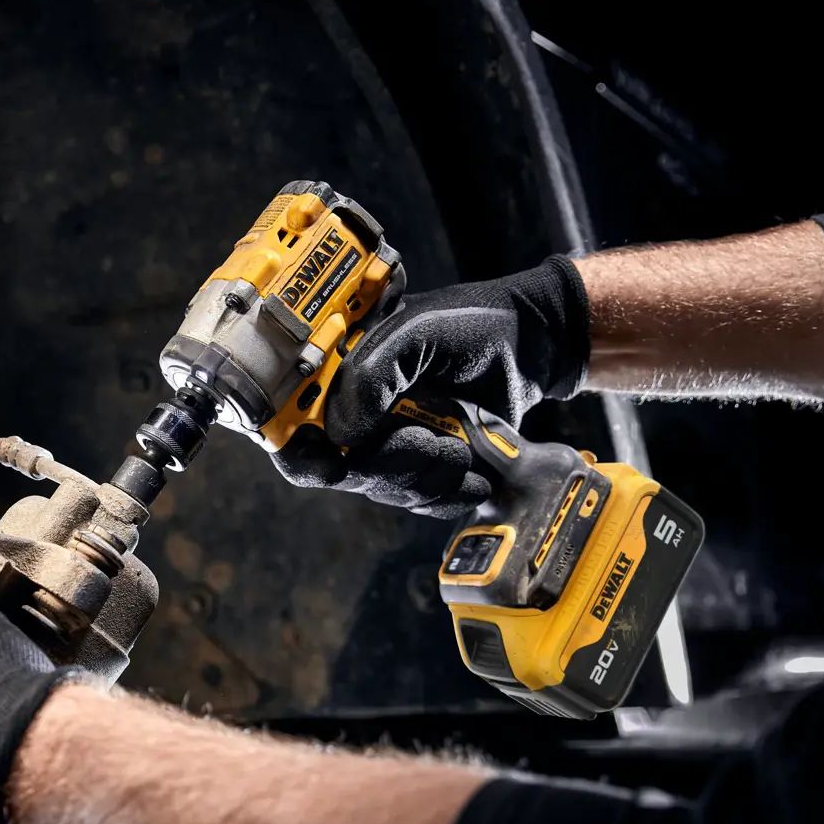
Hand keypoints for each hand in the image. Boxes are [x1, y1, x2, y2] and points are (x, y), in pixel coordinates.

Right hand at [272, 255, 590, 518]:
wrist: (535, 345)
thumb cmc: (474, 322)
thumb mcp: (418, 331)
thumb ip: (372, 373)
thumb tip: (341, 433)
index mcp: (335, 373)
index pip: (289, 424)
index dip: (299, 452)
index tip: (333, 464)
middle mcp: (354, 411)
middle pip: (338, 468)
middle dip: (389, 463)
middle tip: (435, 442)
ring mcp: (389, 442)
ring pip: (382, 488)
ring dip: (427, 477)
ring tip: (464, 447)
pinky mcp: (423, 467)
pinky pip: (417, 501)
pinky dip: (446, 494)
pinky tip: (475, 475)